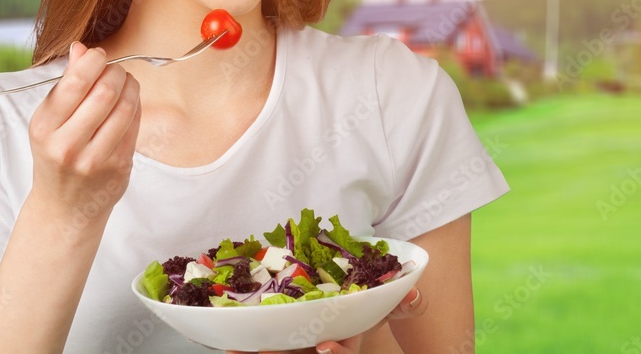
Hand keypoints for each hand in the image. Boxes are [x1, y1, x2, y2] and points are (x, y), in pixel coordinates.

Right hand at [26, 41, 140, 228]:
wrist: (64, 207)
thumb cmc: (56, 155)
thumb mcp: (49, 122)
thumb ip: (66, 85)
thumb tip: (81, 48)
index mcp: (43, 128)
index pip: (74, 83)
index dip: (94, 61)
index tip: (99, 55)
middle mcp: (67, 145)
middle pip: (105, 92)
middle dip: (116, 72)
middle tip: (116, 69)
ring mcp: (95, 159)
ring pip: (125, 107)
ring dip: (130, 86)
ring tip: (125, 82)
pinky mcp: (118, 167)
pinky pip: (135, 125)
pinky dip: (136, 106)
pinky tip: (129, 102)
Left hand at [227, 286, 425, 353]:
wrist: (350, 315)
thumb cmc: (368, 310)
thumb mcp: (388, 307)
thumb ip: (404, 303)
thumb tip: (414, 292)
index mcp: (347, 342)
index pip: (344, 353)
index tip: (324, 346)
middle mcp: (323, 348)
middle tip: (263, 351)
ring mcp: (300, 347)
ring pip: (282, 352)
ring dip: (257, 352)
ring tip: (235, 349)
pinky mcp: (282, 343)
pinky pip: (264, 346)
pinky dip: (245, 345)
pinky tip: (226, 341)